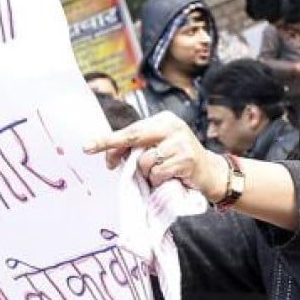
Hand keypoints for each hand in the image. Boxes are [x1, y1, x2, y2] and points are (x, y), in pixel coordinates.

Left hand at [84, 112, 229, 201]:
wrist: (210, 172)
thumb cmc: (179, 160)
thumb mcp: (160, 147)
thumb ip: (139, 147)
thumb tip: (110, 156)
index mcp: (163, 120)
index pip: (131, 130)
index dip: (109, 140)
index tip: (88, 146)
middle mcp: (172, 126)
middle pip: (134, 137)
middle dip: (114, 148)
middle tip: (104, 161)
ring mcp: (180, 142)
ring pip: (145, 161)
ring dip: (147, 173)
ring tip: (159, 174)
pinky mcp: (186, 159)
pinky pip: (158, 173)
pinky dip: (158, 180)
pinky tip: (169, 178)